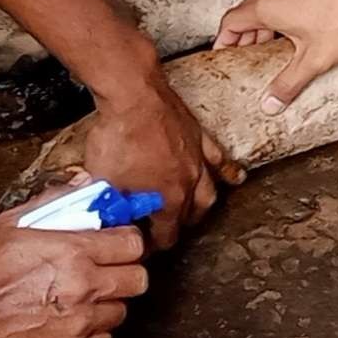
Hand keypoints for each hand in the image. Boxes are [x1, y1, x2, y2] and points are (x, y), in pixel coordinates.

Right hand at [0, 206, 148, 337]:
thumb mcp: (13, 224)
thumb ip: (54, 201)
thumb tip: (84, 185)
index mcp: (74, 252)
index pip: (133, 243)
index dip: (127, 241)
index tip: (117, 242)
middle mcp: (85, 287)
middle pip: (138, 279)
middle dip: (125, 271)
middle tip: (106, 270)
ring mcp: (81, 322)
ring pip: (122, 310)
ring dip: (108, 302)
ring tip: (84, 298)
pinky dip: (94, 331)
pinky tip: (74, 321)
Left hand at [78, 69, 233, 248]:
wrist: (133, 93)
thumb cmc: (118, 133)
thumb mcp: (102, 179)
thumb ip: (107, 204)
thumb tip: (105, 218)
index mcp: (167, 200)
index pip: (165, 236)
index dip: (151, 245)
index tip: (141, 244)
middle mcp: (189, 184)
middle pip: (189, 217)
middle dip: (176, 227)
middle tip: (161, 228)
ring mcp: (198, 160)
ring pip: (210, 193)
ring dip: (201, 207)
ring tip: (195, 214)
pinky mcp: (200, 137)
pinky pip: (220, 160)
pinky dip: (228, 172)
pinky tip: (236, 178)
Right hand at [215, 0, 337, 114]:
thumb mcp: (314, 59)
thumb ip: (288, 83)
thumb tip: (269, 103)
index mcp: (266, 6)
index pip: (229, 23)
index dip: (223, 41)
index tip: (224, 55)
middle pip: (245, 11)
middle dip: (243, 35)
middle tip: (248, 56)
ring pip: (265, 1)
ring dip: (262, 22)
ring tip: (271, 44)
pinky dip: (279, 10)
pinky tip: (296, 25)